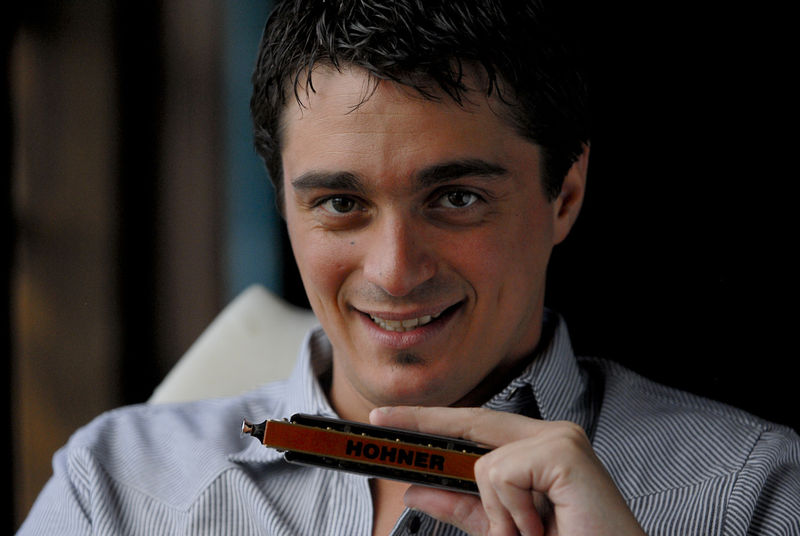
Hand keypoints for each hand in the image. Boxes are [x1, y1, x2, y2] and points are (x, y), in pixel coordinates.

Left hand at [369, 406, 644, 535]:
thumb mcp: (501, 530)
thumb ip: (463, 509)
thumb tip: (417, 487)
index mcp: (538, 450)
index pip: (473, 427)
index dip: (430, 421)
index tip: (389, 420)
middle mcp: (551, 435)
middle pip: (470, 421)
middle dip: (421, 422)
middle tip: (377, 420)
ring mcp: (560, 439)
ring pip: (484, 462)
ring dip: (499, 514)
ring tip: (533, 533)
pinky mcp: (564, 451)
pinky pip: (500, 474)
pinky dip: (511, 512)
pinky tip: (542, 526)